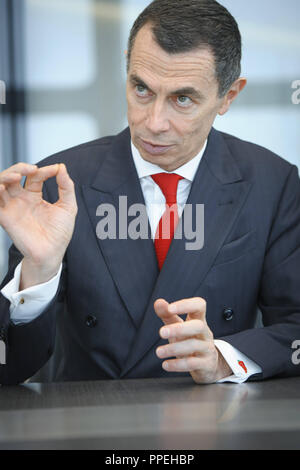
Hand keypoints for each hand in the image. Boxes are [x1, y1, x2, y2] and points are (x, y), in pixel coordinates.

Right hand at [0, 163, 76, 287]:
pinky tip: (2, 187)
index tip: (55, 170)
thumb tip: (62, 167)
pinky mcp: (5, 218)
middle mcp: (21, 199)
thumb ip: (66, 186)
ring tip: (16, 176)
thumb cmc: (59, 233)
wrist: (52, 253)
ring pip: (1, 185)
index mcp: (34, 196)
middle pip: (12, 176)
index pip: (34, 176)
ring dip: (5, 176)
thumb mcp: (68, 206)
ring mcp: (12, 207)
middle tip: (31, 169)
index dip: (44, 170)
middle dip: (19, 167)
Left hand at [154, 297, 232, 383]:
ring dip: (174, 348)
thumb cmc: (189, 339)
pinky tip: (166, 364)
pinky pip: (193, 364)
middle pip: (198, 326)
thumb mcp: (178, 326)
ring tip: (159, 352)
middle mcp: (205, 332)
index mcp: (199, 319)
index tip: (170, 308)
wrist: (206, 362)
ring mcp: (207, 348)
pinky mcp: (206, 364)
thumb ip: (167, 315)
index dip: (186, 305)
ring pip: (194, 345)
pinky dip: (178, 365)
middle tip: (161, 332)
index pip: (199, 305)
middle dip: (179, 329)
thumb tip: (158, 302)